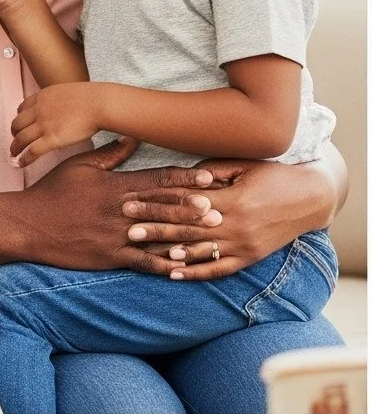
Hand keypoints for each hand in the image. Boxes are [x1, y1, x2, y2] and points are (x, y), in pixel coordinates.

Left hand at [11, 84, 100, 163]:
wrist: (99, 104)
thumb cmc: (91, 98)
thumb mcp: (67, 92)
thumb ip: (58, 100)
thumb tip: (62, 108)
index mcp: (43, 96)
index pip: (22, 108)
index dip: (19, 118)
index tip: (21, 125)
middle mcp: (39, 110)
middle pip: (17, 123)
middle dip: (15, 133)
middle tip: (16, 140)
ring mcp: (44, 124)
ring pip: (21, 138)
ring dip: (15, 148)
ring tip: (13, 154)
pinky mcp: (52, 139)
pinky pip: (32, 151)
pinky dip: (24, 158)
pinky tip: (20, 164)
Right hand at [23, 136, 221, 276]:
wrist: (29, 224)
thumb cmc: (54, 192)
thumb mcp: (78, 166)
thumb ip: (108, 155)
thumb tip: (131, 138)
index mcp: (115, 186)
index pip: (156, 179)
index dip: (185, 178)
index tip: (209, 176)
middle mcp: (119, 209)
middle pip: (164, 206)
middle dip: (194, 207)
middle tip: (223, 207)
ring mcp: (115, 234)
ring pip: (158, 235)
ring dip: (187, 236)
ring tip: (212, 238)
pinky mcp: (109, 256)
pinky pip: (141, 263)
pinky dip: (163, 266)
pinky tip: (182, 269)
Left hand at [121, 157, 336, 280]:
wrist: (311, 198)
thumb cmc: (273, 174)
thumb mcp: (243, 165)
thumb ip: (211, 171)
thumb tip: (182, 177)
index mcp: (232, 200)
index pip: (185, 203)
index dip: (157, 203)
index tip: (132, 202)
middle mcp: (236, 226)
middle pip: (187, 228)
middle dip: (155, 228)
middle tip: (127, 228)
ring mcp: (244, 245)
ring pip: (200, 252)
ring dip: (170, 252)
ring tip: (143, 251)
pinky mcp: (250, 258)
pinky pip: (219, 269)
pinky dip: (196, 272)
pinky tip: (173, 273)